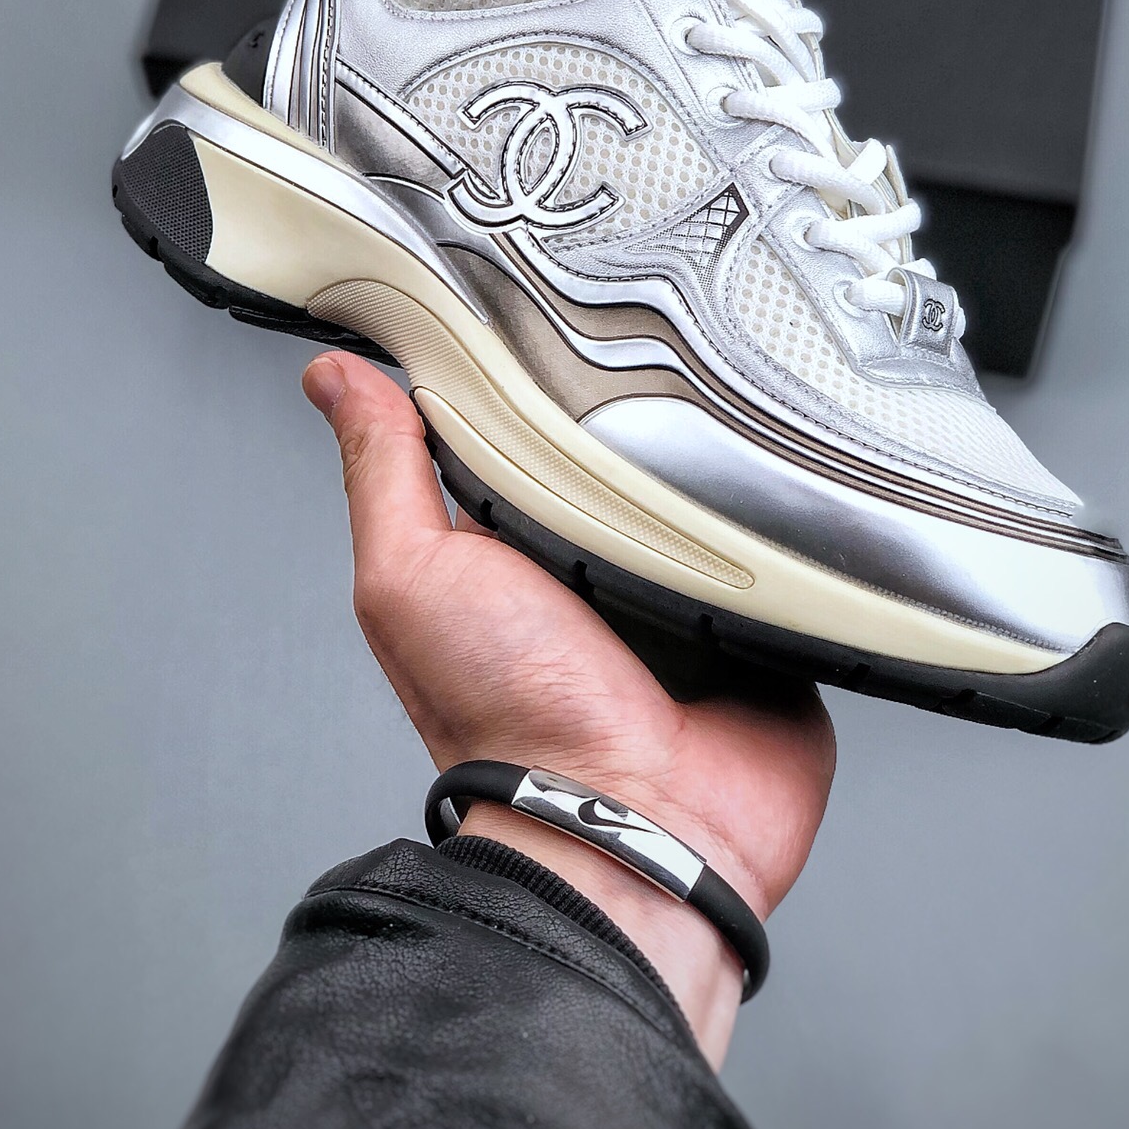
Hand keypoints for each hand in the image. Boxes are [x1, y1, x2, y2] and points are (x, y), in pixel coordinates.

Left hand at [303, 351, 835, 1064]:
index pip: (526, 428)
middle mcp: (600, 567)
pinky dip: (794, 520)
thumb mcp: (413, 576)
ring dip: (728, 458)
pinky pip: (794, 547)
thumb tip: (333, 378)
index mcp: (514, 546)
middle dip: (645, 405)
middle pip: (630, 449)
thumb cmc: (506, 717)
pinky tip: (793, 481)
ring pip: (717, 488)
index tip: (548, 305)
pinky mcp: (766, 619)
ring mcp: (689, 593)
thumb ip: (383, 474)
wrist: (629, 824)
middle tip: (661, 355)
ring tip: (733, 413)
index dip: (532, 373)